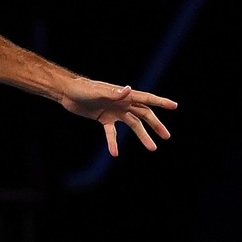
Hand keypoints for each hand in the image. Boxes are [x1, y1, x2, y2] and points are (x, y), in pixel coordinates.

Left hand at [59, 78, 177, 156]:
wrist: (66, 92)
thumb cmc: (82, 88)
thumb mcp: (97, 91)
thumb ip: (113, 93)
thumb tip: (128, 90)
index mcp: (123, 94)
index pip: (145, 98)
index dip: (160, 102)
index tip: (175, 106)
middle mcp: (121, 103)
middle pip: (143, 114)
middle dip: (155, 124)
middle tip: (166, 136)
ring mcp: (113, 111)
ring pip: (133, 124)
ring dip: (142, 136)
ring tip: (152, 148)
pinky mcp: (104, 118)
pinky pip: (112, 133)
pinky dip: (114, 142)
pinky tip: (115, 153)